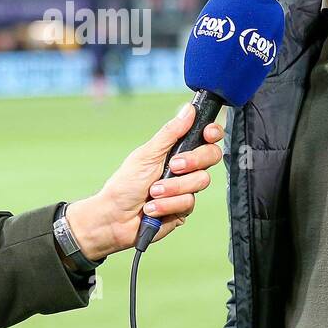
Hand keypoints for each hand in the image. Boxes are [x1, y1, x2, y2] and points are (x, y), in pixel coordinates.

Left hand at [64, 102, 223, 259]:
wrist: (114, 218)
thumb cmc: (125, 184)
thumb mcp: (146, 154)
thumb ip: (170, 133)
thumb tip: (189, 109)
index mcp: (176, 151)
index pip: (205, 138)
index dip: (212, 133)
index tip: (208, 134)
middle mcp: (185, 169)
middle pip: (211, 157)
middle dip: (193, 161)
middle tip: (173, 166)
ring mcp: (185, 189)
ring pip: (200, 181)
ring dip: (172, 188)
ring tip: (152, 192)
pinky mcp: (183, 209)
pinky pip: (188, 203)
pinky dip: (167, 204)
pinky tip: (152, 208)